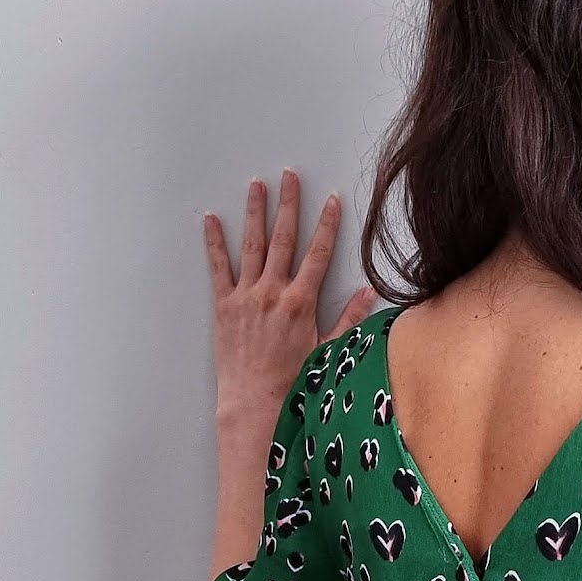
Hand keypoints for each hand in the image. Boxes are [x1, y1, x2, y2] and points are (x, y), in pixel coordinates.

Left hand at [202, 169, 375, 429]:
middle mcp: (273, 292)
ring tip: (257, 186)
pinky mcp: (223, 306)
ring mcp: (246, 297)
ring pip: (252, 245)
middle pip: (283, 239)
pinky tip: (211, 220)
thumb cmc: (294, 383)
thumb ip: (349, 319)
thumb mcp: (329, 351)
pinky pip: (218, 268)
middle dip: (288, 205)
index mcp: (301, 302)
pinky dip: (214, 242)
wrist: (255, 404)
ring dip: (255, 213)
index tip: (333, 201)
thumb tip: (369, 293)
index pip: (319, 254)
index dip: (327, 225)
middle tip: (290, 176)